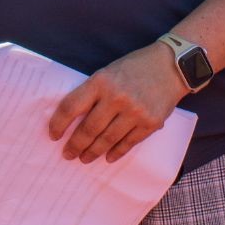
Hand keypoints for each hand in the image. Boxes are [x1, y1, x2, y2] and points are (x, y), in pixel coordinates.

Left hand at [48, 43, 188, 163]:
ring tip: (84, 158)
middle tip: (67, 154)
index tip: (53, 135)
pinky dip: (116, 152)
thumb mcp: (108, 71)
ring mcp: (135, 112)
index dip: (58, 123)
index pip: (71, 106)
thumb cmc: (135, 67)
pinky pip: (128, 143)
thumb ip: (93, 92)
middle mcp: (116, 98)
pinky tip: (108, 157)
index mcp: (101, 81)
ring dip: (93, 152)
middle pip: (89, 128)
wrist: (172, 66)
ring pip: (107, 139)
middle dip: (75, 144)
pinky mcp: (150, 123)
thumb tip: (74, 118)